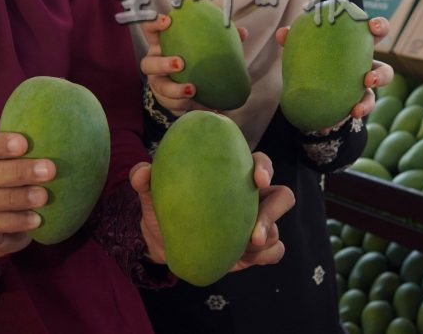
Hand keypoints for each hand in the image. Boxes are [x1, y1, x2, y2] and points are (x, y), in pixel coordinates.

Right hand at [0, 132, 53, 278]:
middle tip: (49, 170)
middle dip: (17, 171)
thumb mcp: (19, 165)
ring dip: (17, 197)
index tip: (24, 143)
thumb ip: (32, 153)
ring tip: (44, 197)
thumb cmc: (14, 185)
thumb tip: (68, 140)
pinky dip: (15, 221)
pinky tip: (36, 219)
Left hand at [130, 152, 292, 270]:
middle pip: (282, 196)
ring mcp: (257, 224)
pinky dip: (266, 255)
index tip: (257, 178)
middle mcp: (252, 198)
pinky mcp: (255, 250)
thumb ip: (146, 180)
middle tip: (254, 232)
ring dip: (267, 238)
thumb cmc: (164, 209)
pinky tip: (247, 258)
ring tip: (245, 249)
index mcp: (234, 175)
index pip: (259, 163)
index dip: (264, 167)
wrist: (165, 244)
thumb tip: (141, 172)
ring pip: (277, 227)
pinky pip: (274, 251)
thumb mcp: (153, 195)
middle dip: (274, 212)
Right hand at [140, 13, 246, 114]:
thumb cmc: (196, 58)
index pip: (151, 30)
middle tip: (180, 63)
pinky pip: (172, 105)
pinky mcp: (165, 101)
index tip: (169, 21)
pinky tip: (203, 105)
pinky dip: (187, 104)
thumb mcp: (204, 47)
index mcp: (161, 45)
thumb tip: (242, 32)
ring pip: (159, 87)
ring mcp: (157, 83)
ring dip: (175, 89)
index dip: (154, 24)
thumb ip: (221, 38)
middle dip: (162, 64)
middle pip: (147, 63)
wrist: (191, 87)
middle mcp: (154, 64)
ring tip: (192, 89)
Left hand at [275, 16, 394, 130]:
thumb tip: (283, 33)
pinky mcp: (349, 108)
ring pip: (372, 98)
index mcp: (359, 47)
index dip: (380, 28)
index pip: (376, 34)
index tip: (374, 27)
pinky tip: (325, 128)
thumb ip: (294, 38)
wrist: (309, 86)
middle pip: (385, 71)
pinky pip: (347, 116)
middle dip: (382, 75)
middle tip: (370, 79)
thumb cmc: (314, 56)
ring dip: (367, 104)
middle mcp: (365, 70)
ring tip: (356, 110)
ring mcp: (360, 91)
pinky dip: (337, 121)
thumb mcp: (303, 45)